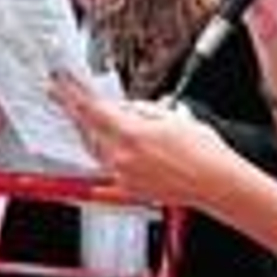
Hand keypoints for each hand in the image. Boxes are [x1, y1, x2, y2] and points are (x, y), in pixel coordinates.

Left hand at [49, 71, 236, 206]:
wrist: (218, 183)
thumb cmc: (203, 151)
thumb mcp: (172, 116)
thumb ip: (139, 110)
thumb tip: (122, 107)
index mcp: (131, 134)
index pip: (90, 109)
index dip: (70, 94)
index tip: (58, 85)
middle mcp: (121, 157)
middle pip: (87, 130)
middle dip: (76, 113)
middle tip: (64, 97)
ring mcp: (123, 176)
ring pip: (95, 151)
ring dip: (89, 134)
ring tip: (87, 122)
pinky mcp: (129, 191)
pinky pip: (106, 177)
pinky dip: (101, 167)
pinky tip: (98, 165)